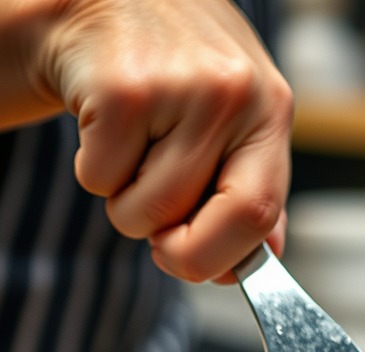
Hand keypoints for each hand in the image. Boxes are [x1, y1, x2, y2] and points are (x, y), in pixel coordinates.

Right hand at [41, 0, 292, 282]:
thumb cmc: (177, 71)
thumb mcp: (234, 118)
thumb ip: (252, 187)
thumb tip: (265, 258)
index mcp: (271, 110)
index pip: (259, 215)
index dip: (223, 259)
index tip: (200, 267)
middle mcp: (232, 95)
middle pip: (201, 227)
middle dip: (172, 250)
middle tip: (155, 230)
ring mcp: (178, 88)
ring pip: (144, 211)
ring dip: (126, 202)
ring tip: (133, 149)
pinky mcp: (119, 88)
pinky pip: (100, 181)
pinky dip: (93, 171)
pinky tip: (104, 124)